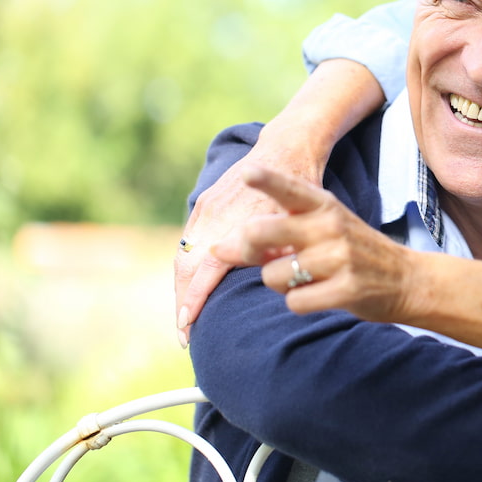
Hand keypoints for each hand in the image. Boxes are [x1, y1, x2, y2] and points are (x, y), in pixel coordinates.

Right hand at [175, 138, 324, 346]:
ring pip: (183, 255)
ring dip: (182, 286)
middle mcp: (212, 217)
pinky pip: (188, 240)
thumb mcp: (295, 220)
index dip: (194, 302)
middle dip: (182, 302)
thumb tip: (268, 276)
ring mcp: (206, 209)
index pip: (204, 272)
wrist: (288, 148)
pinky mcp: (206, 202)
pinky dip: (187, 265)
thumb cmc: (300, 188)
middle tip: (185, 333)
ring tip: (186, 315)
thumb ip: (276, 248)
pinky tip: (192, 283)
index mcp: (232, 224)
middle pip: (185, 269)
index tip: (187, 329)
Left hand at [216, 165, 418, 321]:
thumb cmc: (353, 252)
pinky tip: (318, 295)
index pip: (290, 189)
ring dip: (278, 283)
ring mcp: (340, 258)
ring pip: (272, 275)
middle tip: (253, 256)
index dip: (266, 180)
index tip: (247, 172)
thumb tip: (220, 248)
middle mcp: (331, 226)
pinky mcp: (347, 289)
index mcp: (324, 205)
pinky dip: (298, 303)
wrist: (407, 280)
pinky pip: (294, 301)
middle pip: (262, 232)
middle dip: (246, 248)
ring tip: (303, 280)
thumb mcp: (325, 227)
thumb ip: (279, 231)